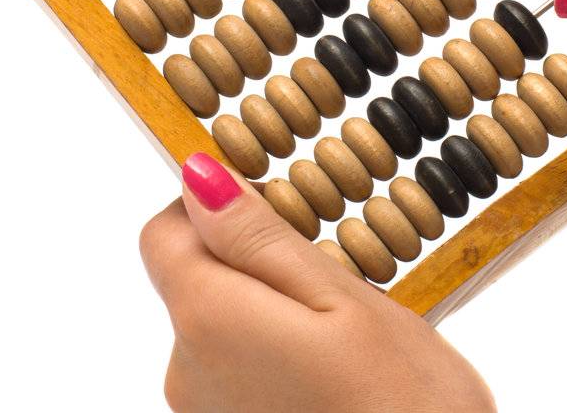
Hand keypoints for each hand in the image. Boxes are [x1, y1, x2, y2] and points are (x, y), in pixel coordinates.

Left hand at [140, 153, 493, 412]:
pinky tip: (334, 379)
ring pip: (223, 329)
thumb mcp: (343, 298)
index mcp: (208, 319)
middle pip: (197, 281)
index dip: (214, 207)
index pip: (163, 232)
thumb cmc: (402, 403)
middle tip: (336, 281)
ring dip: (272, 318)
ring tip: (345, 340)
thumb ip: (260, 236)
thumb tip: (198, 177)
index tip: (278, 208)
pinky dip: (278, 362)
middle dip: (256, 266)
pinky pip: (239, 375)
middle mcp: (186, 372)